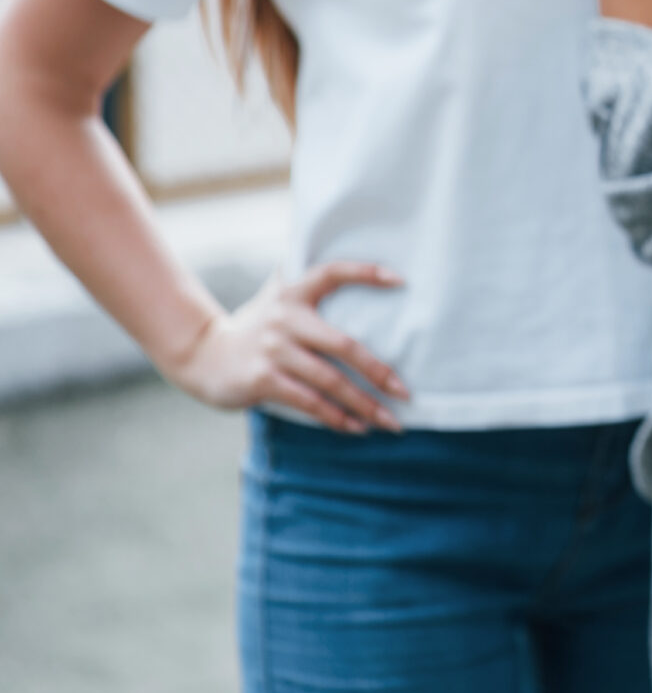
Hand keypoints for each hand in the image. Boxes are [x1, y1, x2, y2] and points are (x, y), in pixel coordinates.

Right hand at [163, 261, 408, 433]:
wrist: (203, 355)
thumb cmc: (259, 326)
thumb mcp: (279, 296)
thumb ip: (311, 284)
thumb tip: (364, 265)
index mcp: (294, 290)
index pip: (333, 272)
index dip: (366, 272)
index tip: (401, 280)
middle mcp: (285, 317)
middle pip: (344, 346)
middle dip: (380, 373)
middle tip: (406, 393)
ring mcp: (273, 350)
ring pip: (329, 381)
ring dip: (363, 404)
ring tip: (389, 422)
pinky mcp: (262, 380)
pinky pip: (308, 401)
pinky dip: (335, 417)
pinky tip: (357, 427)